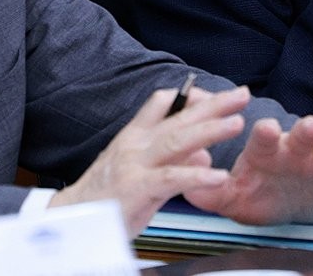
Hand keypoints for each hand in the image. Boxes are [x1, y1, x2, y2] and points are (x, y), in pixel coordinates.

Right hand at [48, 85, 249, 235]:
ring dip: (210, 130)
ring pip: (177, 141)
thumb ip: (173, 163)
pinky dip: (196, 177)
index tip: (216, 97)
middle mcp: (135, 144)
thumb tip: (204, 157)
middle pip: (179, 118)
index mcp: (135, 135)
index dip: (192, 96)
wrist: (70, 219)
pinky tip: (218, 175)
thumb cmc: (106, 196)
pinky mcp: (136, 189)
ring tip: (237, 123)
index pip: (163, 102)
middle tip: (242, 94)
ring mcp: (135, 164)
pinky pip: (171, 180)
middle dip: (214, 105)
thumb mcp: (141, 173)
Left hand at [184, 114, 312, 225]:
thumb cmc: (258, 191)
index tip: (264, 127)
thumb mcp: (231, 196)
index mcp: (265, 150)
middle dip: (306, 130)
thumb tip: (188, 181)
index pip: (262, 137)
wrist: (287, 202)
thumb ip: (208, 192)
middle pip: (302, 134)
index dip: (263, 132)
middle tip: (312, 125)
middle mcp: (294, 149)